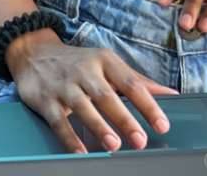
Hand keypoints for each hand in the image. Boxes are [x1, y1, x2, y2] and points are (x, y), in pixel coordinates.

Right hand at [5, 29, 178, 154]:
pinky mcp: (46, 99)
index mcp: (106, 61)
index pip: (131, 83)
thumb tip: (170, 94)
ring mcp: (65, 85)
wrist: (35, 53)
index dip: (148, 104)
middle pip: (108, 95)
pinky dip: (70, 137)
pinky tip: (81, 152)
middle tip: (141, 139)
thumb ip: (137, 80)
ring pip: (84, 106)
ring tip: (114, 145)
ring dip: (99, 126)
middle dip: (125, 118)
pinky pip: (59, 120)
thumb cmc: (80, 63)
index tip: (162, 124)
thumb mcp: (108, 65)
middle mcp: (86, 71)